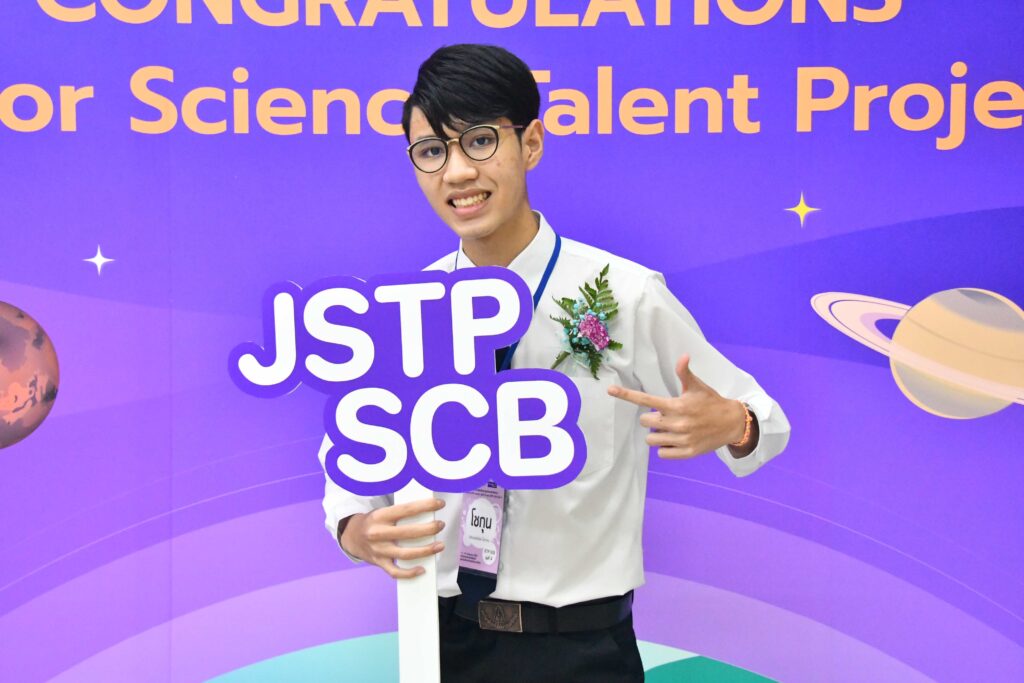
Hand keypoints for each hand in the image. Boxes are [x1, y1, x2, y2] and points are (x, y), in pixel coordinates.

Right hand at [340, 497, 445, 578]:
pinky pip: (395, 572)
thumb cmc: (373, 522)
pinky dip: (409, 573)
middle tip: (440, 525)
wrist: (350, 536)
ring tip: (439, 545)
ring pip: (405, 554)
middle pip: (408, 533)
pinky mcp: (379, 563)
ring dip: (425, 550)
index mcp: (380, 516)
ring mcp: (378, 550)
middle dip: (429, 529)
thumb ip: (400, 512)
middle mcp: (378, 533)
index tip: (439, 504)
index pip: (406, 509)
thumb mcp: (382, 511)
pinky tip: (422, 569)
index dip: (425, 506)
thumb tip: (426, 511)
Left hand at [607, 353, 746, 458]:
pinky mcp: (687, 453)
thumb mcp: (698, 386)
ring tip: (670, 429)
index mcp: (676, 405)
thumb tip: (683, 356)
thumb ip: (685, 373)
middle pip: (645, 422)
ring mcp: (682, 439)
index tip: (610, 390)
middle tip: (665, 416)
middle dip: (651, 419)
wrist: (732, 423)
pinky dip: (665, 448)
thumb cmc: (712, 402)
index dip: (626, 395)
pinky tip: (675, 440)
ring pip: (651, 440)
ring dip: (657, 434)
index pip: (646, 400)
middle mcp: (677, 423)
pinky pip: (662, 453)